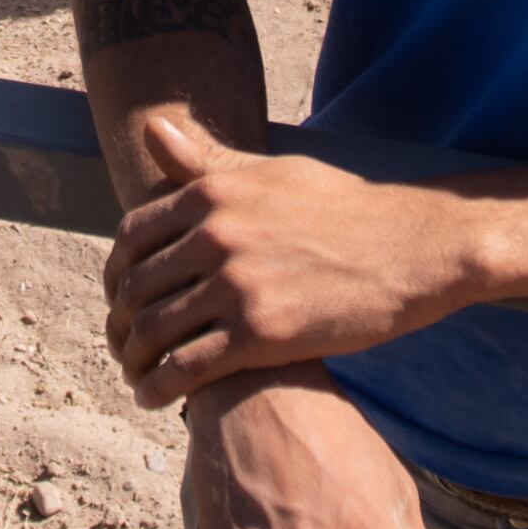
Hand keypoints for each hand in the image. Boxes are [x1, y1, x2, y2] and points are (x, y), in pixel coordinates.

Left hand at [106, 109, 472, 406]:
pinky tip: (154, 398)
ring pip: (154, 330)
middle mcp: (217, 235)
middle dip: (119, 322)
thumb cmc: (345, 209)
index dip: (115, 273)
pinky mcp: (261, 334)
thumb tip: (152, 130)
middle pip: (136, 287)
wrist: (412, 248)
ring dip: (133, 360)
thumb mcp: (273, 174)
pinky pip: (186, 368)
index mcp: (214, 194)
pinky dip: (159, 387)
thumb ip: (207, 162)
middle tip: (121, 344)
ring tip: (135, 375)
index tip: (119, 296)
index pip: (132, 237)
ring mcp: (237, 285)